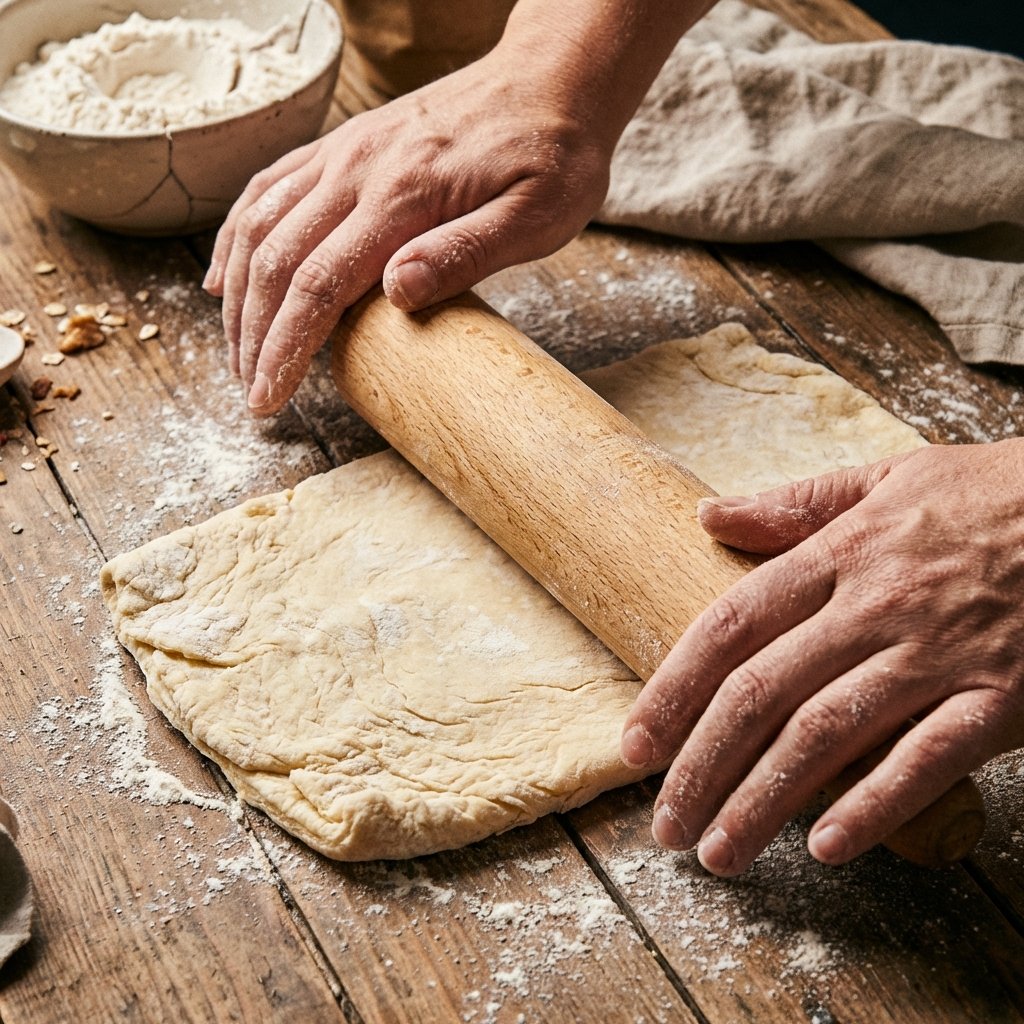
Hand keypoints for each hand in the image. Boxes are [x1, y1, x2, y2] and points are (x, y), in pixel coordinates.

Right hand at [202, 45, 612, 415]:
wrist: (552, 80)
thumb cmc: (553, 157)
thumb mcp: (536, 216)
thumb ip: (465, 253)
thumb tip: (396, 294)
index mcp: (403, 196)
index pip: (319, 283)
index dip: (285, 347)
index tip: (266, 397)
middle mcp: (357, 170)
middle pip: (276, 260)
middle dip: (253, 334)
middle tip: (249, 390)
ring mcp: (344, 153)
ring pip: (260, 224)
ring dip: (239, 293)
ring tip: (236, 350)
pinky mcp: (343, 146)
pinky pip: (269, 188)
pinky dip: (237, 236)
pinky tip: (225, 275)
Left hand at [621, 439, 1023, 874]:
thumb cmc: (993, 495)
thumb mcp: (889, 478)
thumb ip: (796, 501)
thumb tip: (711, 514)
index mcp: (841, 553)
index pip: (730, 626)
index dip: (673, 688)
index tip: (635, 744)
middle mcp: (877, 605)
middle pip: (763, 692)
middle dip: (702, 765)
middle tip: (664, 823)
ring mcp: (941, 654)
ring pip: (828, 733)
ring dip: (763, 799)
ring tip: (718, 852)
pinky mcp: (1004, 697)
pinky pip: (929, 759)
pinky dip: (874, 805)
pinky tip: (824, 846)